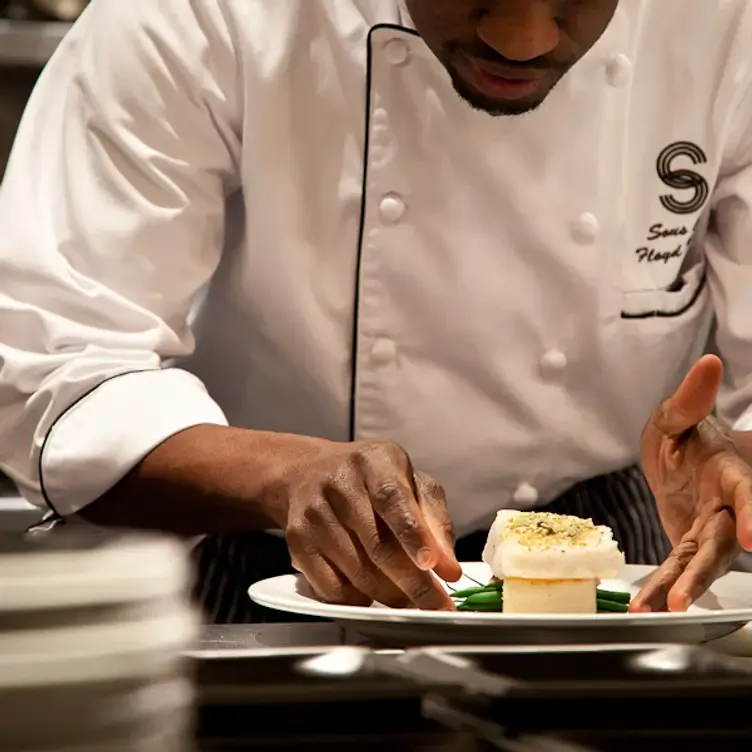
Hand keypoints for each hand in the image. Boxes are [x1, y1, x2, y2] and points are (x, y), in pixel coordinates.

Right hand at [272, 438, 461, 609]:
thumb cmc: (372, 480)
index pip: (393, 499)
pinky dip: (359, 599)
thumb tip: (448, 569)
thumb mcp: (410, 482)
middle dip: (413, 583)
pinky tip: (373, 591)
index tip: (432, 565)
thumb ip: (434, 521)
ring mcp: (314, 514)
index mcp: (374, 462)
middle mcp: (339, 484)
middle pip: (377, 545)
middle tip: (437, 605)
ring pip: (358, 573)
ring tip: (410, 599)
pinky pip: (332, 588)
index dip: (413, 535)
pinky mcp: (298, 542)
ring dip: (390, 595)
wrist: (308, 473)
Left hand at [631, 355, 751, 612]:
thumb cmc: (685, 437)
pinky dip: (661, 586)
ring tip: (661, 608)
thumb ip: (689, 399)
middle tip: (688, 595)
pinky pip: (676, 567)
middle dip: (706, 570)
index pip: (747, 495)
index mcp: (729, 475)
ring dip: (680, 587)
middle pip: (721, 542)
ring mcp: (707, 530)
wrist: (681, 459)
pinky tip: (646, 606)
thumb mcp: (676, 416)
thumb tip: (707, 362)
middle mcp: (725, 509)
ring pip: (698, 563)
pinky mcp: (687, 543)